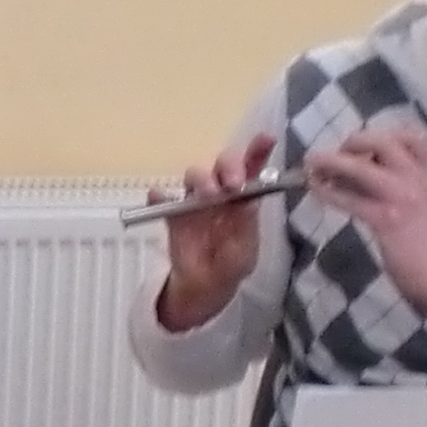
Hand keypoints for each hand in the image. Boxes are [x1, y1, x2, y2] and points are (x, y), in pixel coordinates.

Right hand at [151, 133, 275, 329]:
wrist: (206, 287)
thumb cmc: (232, 264)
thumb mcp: (246, 250)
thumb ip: (247, 225)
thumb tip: (247, 200)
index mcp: (243, 197)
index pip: (252, 168)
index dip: (258, 150)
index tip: (267, 139)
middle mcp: (220, 191)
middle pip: (222, 165)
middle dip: (229, 166)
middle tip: (233, 184)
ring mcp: (195, 201)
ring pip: (195, 175)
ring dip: (202, 178)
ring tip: (208, 194)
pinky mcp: (173, 214)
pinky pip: (162, 200)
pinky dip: (159, 196)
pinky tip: (159, 196)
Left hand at [305, 128, 426, 336]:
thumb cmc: (426, 241)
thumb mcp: (420, 202)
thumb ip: (398, 183)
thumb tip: (355, 171)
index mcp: (426, 174)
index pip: (414, 137)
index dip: (387, 132)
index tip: (366, 144)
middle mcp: (415, 179)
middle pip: (383, 142)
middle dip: (353, 141)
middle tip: (336, 154)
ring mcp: (400, 197)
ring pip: (360, 167)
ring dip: (330, 162)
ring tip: (311, 165)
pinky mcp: (384, 218)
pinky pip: (348, 198)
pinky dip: (327, 191)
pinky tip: (316, 190)